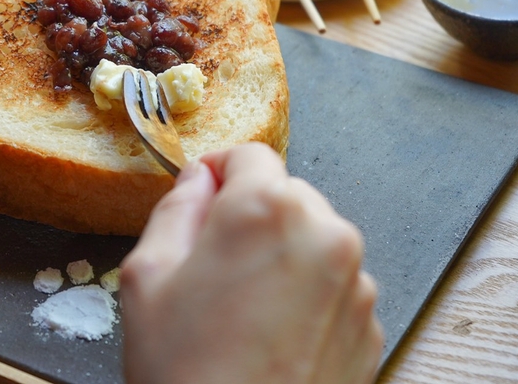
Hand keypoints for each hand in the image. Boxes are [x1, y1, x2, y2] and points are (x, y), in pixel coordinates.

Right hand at [119, 142, 382, 383]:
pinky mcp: (371, 324)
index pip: (250, 154)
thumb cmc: (185, 371)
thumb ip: (175, 207)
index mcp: (266, 209)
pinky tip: (273, 335)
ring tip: (243, 310)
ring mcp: (356, 282)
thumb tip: (199, 179)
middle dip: (251, 215)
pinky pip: (335, 285)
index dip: (219, 173)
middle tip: (214, 266)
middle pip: (286, 195)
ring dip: (283, 255)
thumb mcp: (146, 276)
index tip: (204, 198)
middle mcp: (325, 233)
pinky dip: (308, 295)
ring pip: (313, 239)